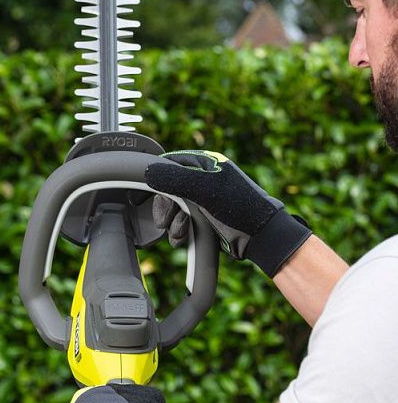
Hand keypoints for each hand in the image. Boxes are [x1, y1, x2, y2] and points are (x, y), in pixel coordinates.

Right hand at [145, 150, 310, 277]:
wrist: (260, 235)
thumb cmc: (239, 206)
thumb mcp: (205, 188)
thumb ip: (175, 179)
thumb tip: (148, 172)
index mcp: (203, 164)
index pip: (169, 164)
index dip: (153, 178)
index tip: (142, 192)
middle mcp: (200, 180)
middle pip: (166, 190)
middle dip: (164, 208)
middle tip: (163, 221)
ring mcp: (201, 201)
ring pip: (172, 210)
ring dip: (172, 223)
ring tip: (181, 232)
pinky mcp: (202, 220)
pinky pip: (180, 224)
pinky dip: (179, 232)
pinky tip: (184, 238)